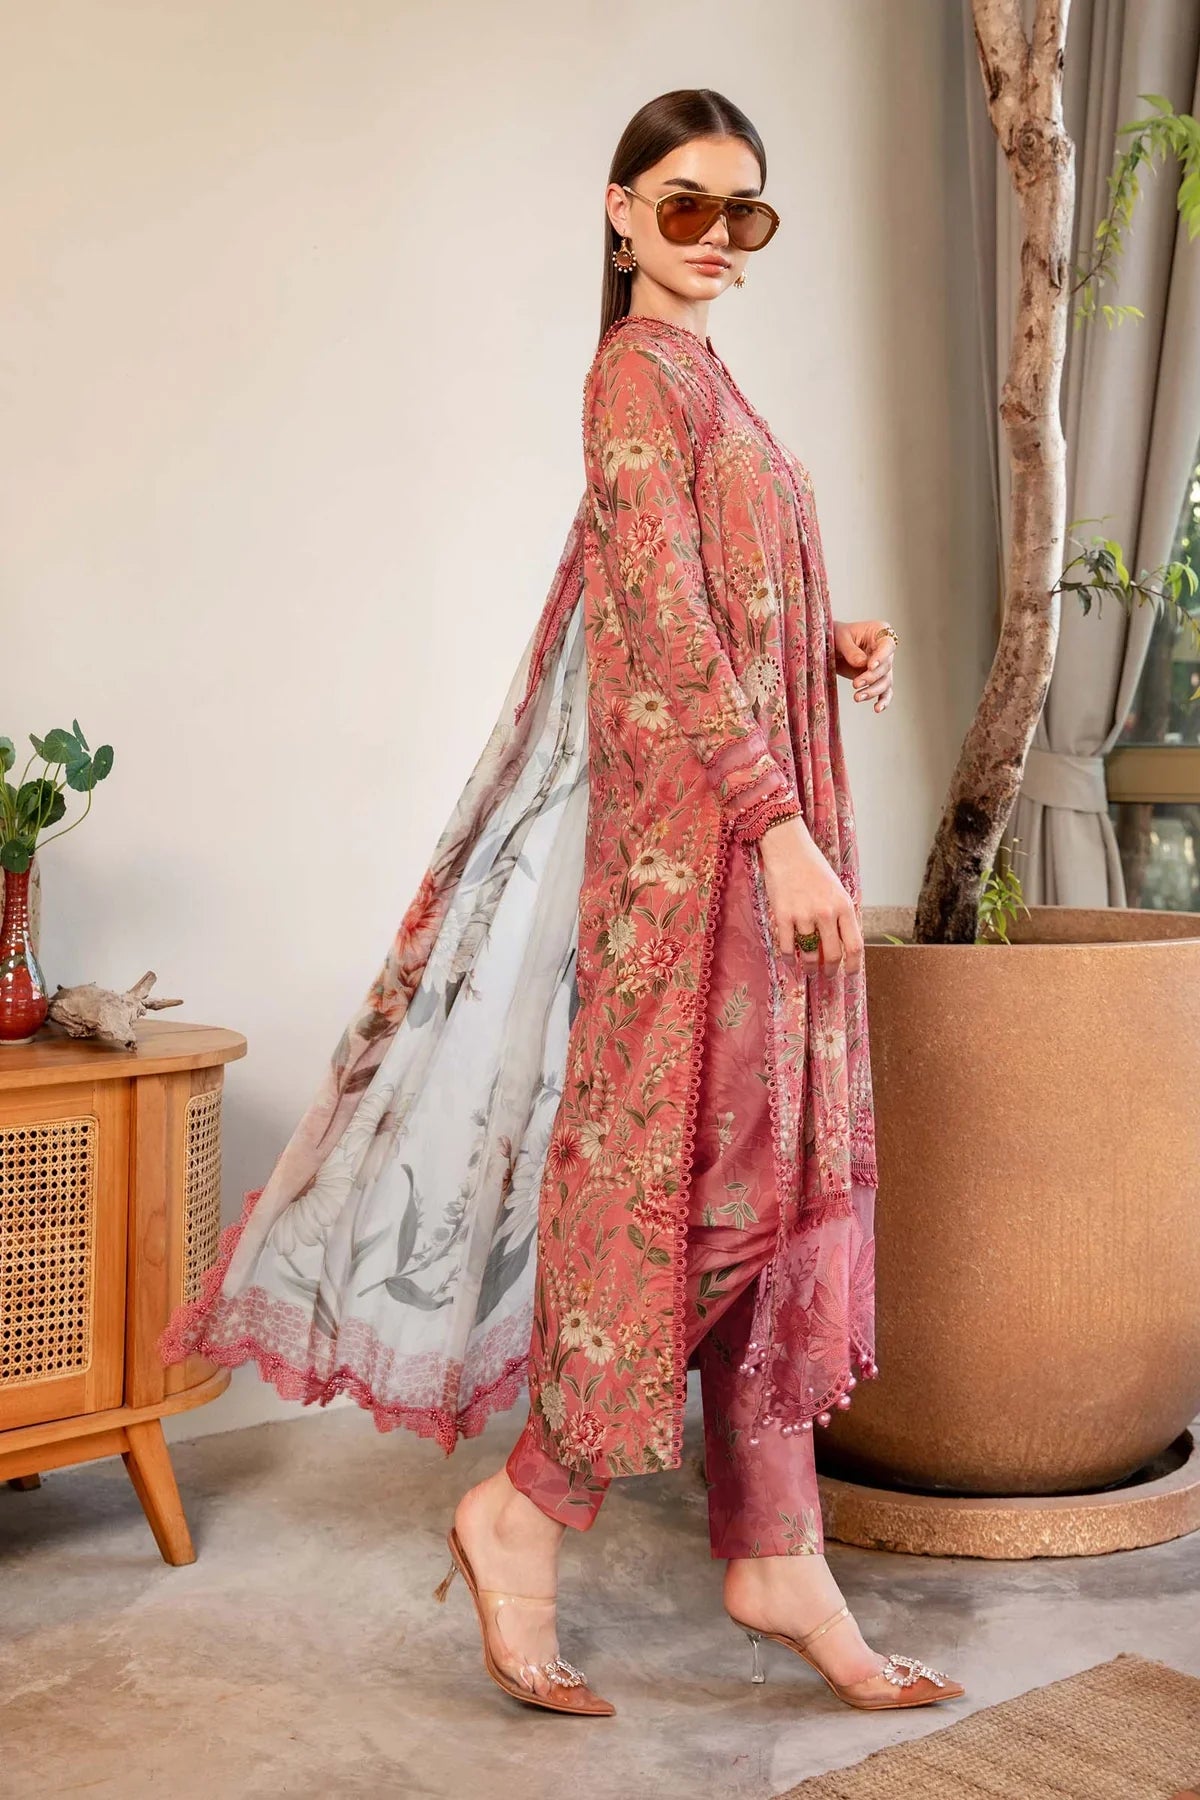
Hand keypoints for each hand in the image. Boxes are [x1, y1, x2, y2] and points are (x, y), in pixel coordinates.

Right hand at [755, 816, 862, 974]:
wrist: (789, 850)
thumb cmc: (814, 868)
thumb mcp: (837, 890)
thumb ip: (841, 916)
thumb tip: (842, 944)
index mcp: (844, 906)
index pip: (854, 946)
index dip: (854, 965)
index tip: (850, 974)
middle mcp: (826, 913)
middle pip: (833, 954)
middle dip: (831, 970)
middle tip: (828, 975)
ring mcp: (803, 915)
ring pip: (809, 953)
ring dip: (810, 967)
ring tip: (810, 970)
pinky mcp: (783, 915)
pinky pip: (787, 947)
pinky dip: (789, 959)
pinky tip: (791, 962)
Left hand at [833, 620, 895, 713]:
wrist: (829, 644)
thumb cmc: (836, 634)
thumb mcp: (840, 637)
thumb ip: (851, 650)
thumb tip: (862, 664)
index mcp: (880, 632)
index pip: (888, 645)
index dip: (881, 657)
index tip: (869, 666)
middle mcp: (885, 649)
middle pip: (886, 667)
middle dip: (872, 677)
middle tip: (856, 684)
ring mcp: (882, 665)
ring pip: (885, 681)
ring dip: (873, 691)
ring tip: (857, 697)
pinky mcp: (876, 679)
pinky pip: (884, 691)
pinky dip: (883, 700)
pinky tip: (877, 709)